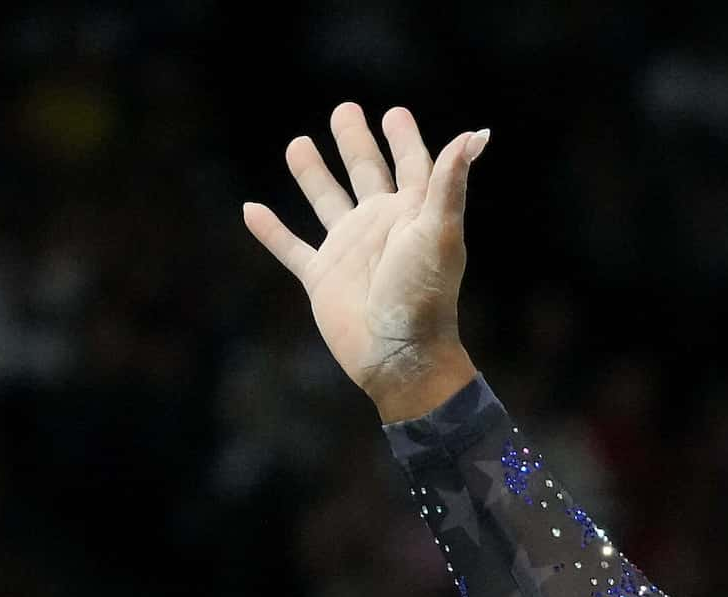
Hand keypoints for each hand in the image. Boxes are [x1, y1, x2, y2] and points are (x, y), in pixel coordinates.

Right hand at [241, 103, 486, 422]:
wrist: (400, 355)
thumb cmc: (424, 295)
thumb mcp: (440, 231)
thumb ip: (450, 181)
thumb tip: (477, 135)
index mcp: (412, 215)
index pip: (412, 167)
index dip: (405, 140)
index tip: (394, 113)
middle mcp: (380, 228)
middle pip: (365, 173)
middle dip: (355, 143)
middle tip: (345, 110)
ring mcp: (349, 252)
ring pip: (326, 201)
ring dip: (312, 174)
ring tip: (298, 143)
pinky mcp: (322, 279)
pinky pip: (290, 248)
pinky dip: (270, 231)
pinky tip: (250, 209)